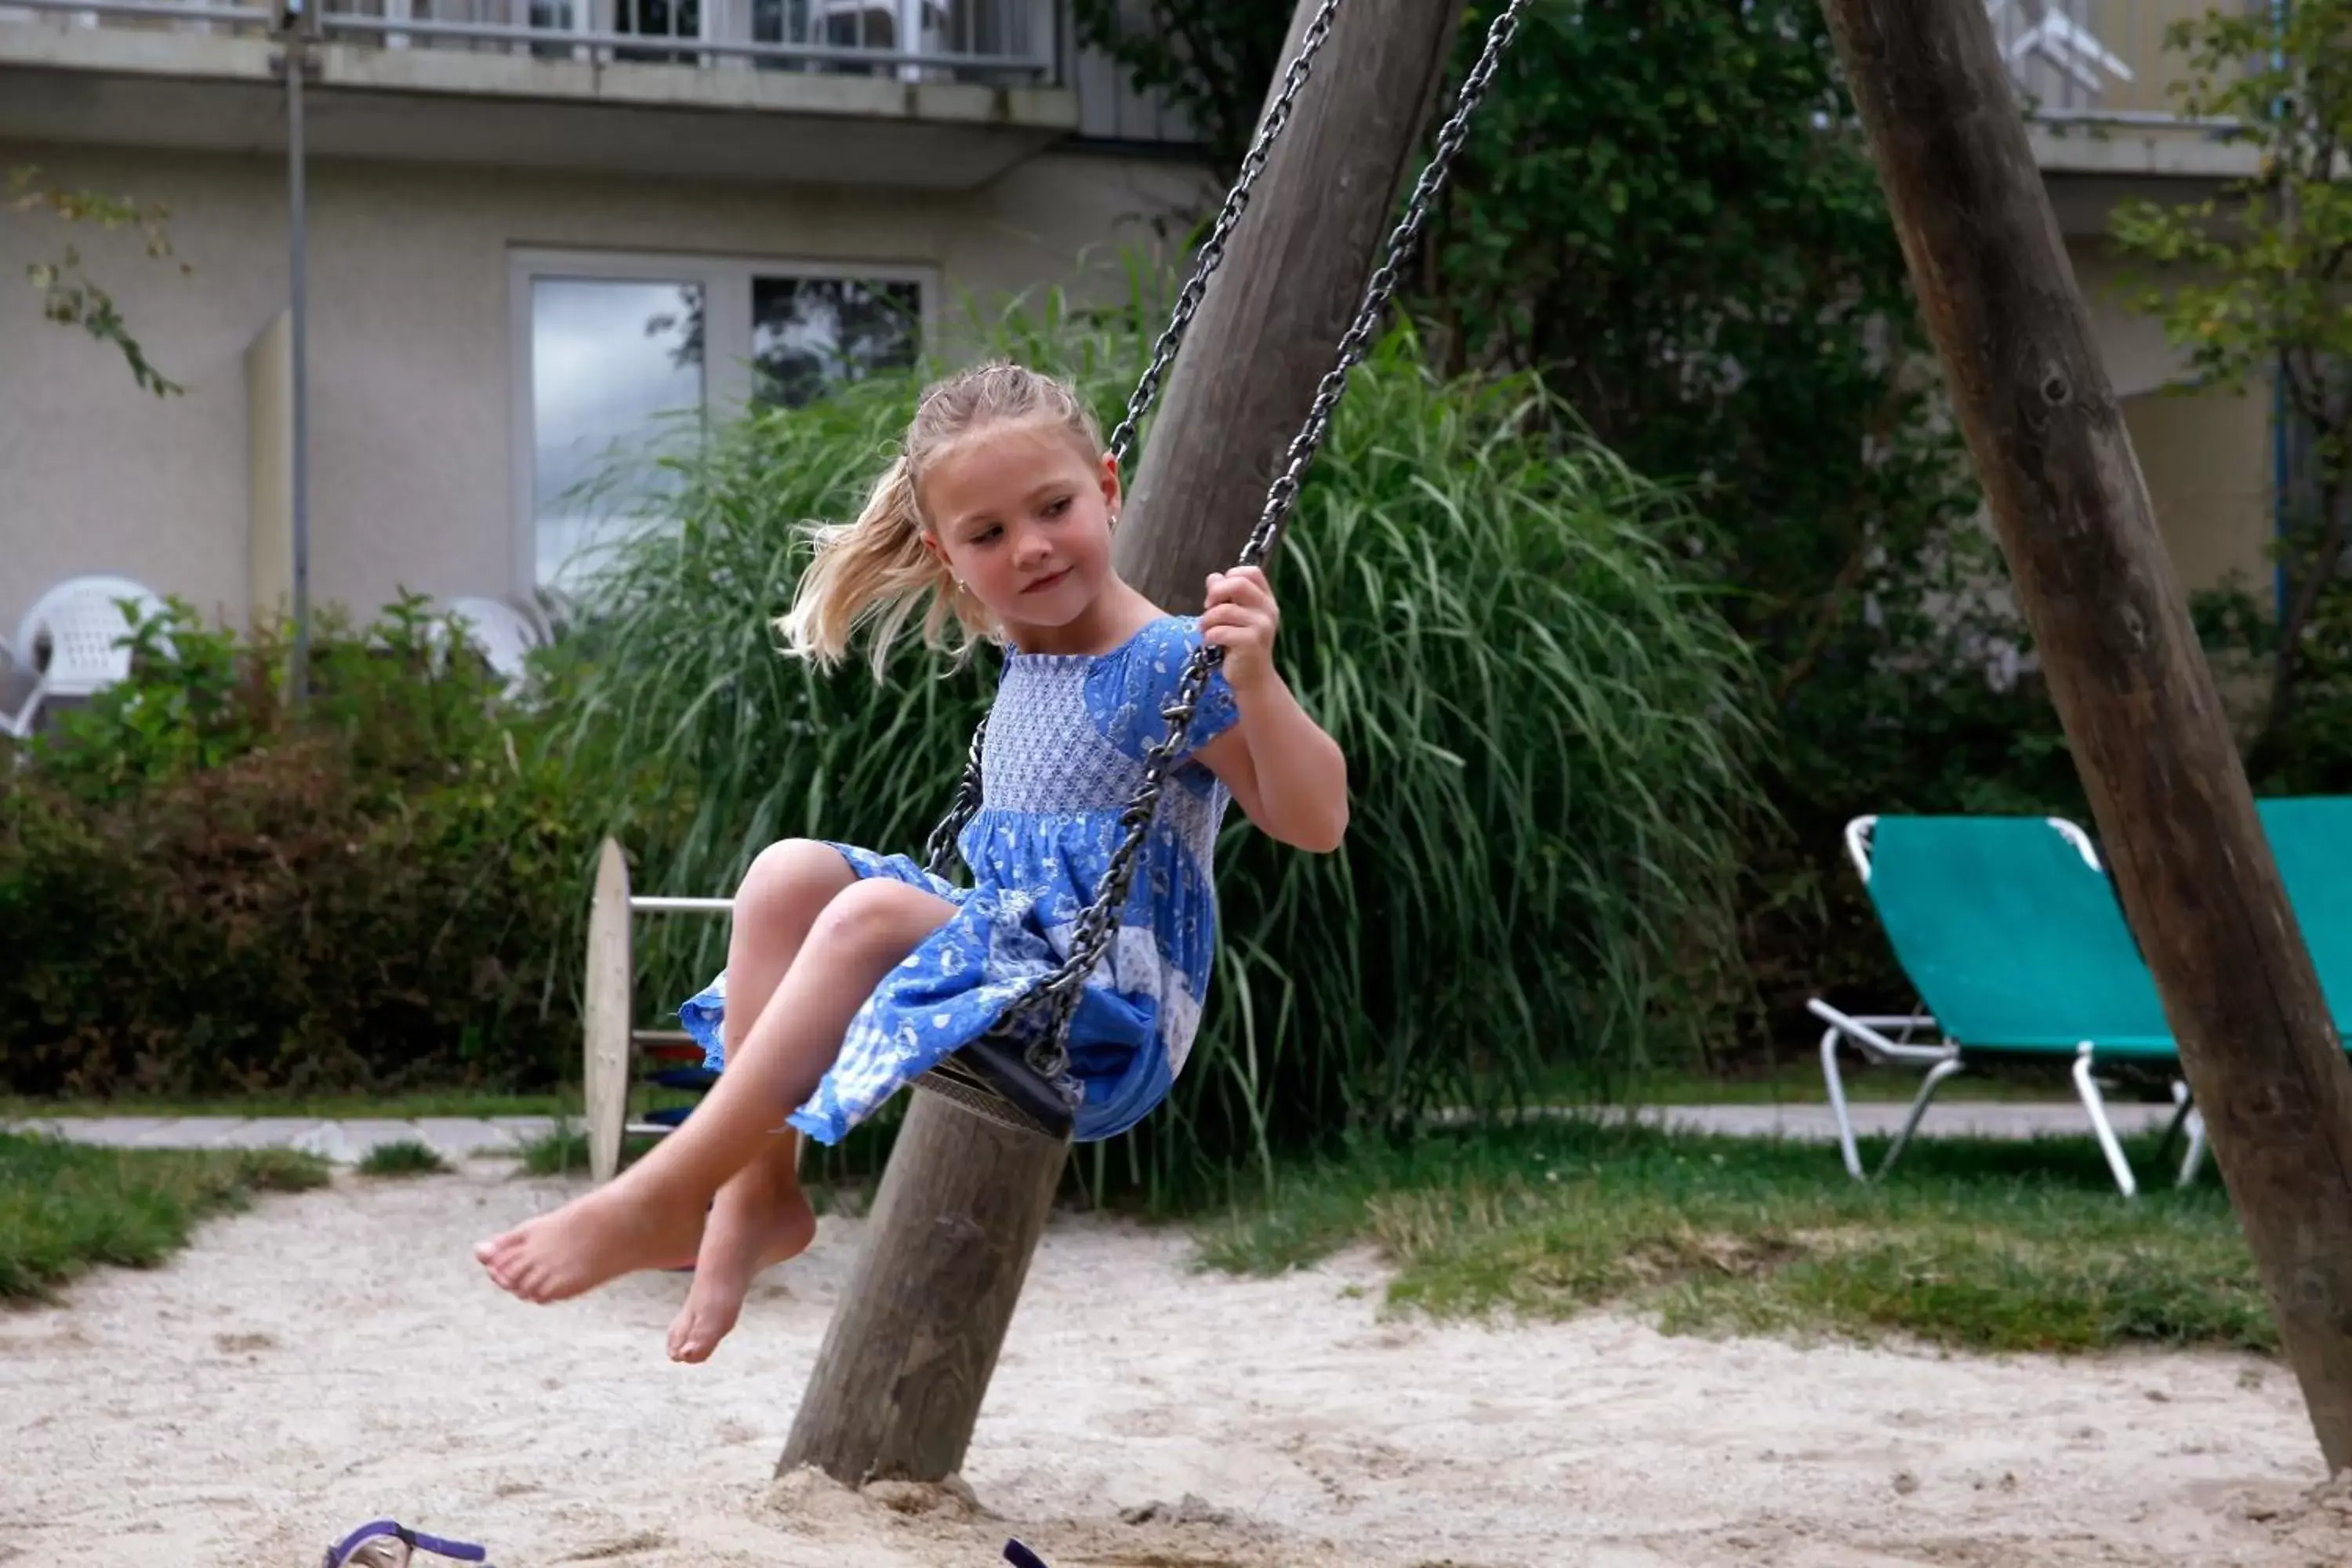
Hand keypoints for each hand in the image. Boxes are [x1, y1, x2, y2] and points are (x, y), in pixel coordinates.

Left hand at [1200, 566, 1280, 694]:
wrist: (1253, 679)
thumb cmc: (1240, 645)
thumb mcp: (1234, 617)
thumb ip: (1225, 596)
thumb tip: (1213, 578)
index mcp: (1266, 600)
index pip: (1251, 573)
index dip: (1229, 577)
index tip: (1218, 595)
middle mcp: (1268, 610)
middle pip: (1238, 584)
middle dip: (1215, 594)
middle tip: (1207, 608)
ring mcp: (1261, 627)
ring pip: (1223, 610)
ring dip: (1206, 620)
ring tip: (1205, 630)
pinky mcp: (1251, 643)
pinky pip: (1219, 631)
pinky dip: (1209, 636)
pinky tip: (1210, 643)